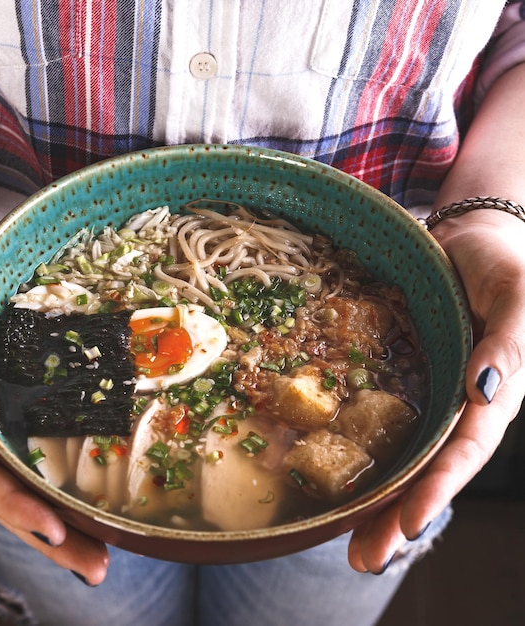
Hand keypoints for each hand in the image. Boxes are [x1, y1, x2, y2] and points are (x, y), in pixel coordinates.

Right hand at [0, 251, 108, 584]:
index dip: (14, 507)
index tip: (56, 533)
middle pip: (7, 495)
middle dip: (49, 536)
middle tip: (98, 569)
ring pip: (25, 478)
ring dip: (62, 514)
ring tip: (106, 547)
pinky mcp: (9, 405)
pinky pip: (37, 443)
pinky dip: (63, 470)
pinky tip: (92, 486)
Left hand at [347, 211, 524, 572]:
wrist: (470, 241)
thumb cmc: (503, 265)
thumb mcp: (517, 298)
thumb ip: (509, 344)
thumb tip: (486, 393)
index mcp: (495, 394)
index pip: (465, 451)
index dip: (438, 487)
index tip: (408, 524)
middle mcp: (459, 404)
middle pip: (429, 469)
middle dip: (398, 515)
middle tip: (363, 558)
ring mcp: (430, 395)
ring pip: (403, 454)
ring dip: (377, 498)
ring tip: (345, 542)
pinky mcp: (404, 378)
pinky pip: (382, 419)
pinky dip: (363, 449)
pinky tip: (335, 475)